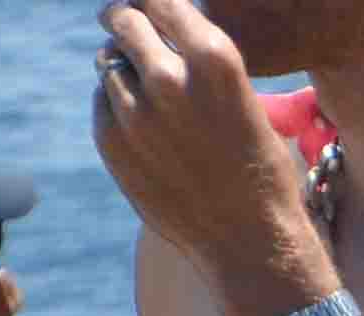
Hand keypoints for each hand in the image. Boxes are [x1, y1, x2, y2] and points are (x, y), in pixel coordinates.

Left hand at [90, 2, 316, 283]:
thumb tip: (153, 33)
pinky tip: (146, 132)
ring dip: (123, 69)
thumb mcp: (245, 102)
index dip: (149, 1)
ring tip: (148, 95)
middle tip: (123, 25)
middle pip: (122, 21)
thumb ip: (198, 64)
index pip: (160, 0)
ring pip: (108, 64)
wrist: (252, 242)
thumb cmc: (261, 171)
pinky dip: (116, 107)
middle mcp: (169, 78)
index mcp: (214, 59)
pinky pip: (102, 104)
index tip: (144, 4)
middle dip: (123, 21)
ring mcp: (134, 112)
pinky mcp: (111, 142)